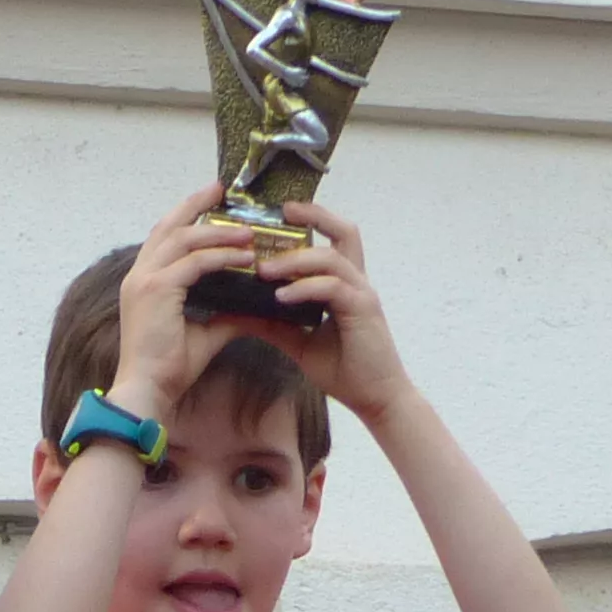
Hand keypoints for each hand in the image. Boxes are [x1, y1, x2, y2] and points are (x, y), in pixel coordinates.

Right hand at [94, 186, 267, 419]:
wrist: (148, 391)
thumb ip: (225, 315)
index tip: (212, 202)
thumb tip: (253, 306)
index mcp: (144, 282)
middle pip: (169, 225)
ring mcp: (145, 280)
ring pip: (184, 239)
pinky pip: (195, 262)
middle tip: (222, 189)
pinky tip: (245, 258)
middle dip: (196, 204)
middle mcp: (139, 275)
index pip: (165, 237)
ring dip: (219, 232)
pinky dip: (222, 257)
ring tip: (248, 232)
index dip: (187, 216)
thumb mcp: (204, 333)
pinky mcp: (157, 290)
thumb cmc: (168, 368)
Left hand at [262, 204, 414, 418]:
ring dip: (295, 260)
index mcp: (343, 284)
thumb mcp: (298, 342)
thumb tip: (237, 312)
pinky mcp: (363, 311)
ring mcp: (362, 294)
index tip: (281, 212)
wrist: (374, 398)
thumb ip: (272, 323)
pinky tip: (280, 296)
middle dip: (314, 215)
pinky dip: (304, 288)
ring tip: (263, 270)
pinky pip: (332, 288)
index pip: (331, 239)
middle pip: (344, 231)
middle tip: (279, 213)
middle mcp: (356, 281)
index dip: (311, 220)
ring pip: (331, 259)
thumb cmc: (344, 369)